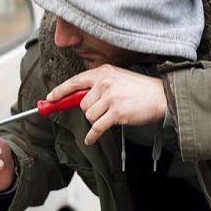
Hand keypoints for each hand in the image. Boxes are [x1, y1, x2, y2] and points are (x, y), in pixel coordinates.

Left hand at [47, 64, 166, 144]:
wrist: (161, 96)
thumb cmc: (140, 88)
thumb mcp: (117, 77)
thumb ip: (99, 84)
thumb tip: (78, 97)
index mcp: (103, 72)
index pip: (75, 81)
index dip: (60, 91)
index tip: (50, 98)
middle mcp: (104, 83)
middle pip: (81, 103)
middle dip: (89, 110)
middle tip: (104, 110)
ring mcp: (110, 98)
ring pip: (89, 116)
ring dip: (97, 120)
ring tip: (111, 115)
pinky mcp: (116, 113)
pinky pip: (96, 128)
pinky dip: (92, 136)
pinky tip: (91, 138)